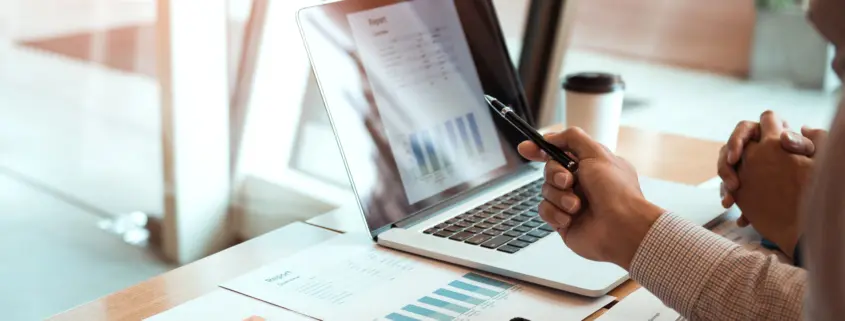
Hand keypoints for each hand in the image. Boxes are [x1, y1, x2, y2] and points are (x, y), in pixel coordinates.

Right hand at [518, 128, 664, 269]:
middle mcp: (580, 183)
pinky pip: (544, 211)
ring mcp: (571, 203)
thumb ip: (573, 138)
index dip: (541, 149)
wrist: (622, 228)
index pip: (560, 152)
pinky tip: (570, 218)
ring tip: (577, 205)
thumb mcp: (597, 153)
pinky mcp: (563, 221)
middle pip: (549, 170)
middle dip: (555, 174)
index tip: (525, 148)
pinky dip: (556, 213)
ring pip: (545, 190)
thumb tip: (551, 137)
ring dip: (559, 196)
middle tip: (568, 181)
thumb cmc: (616, 192)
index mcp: (590, 165)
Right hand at [729, 112, 815, 257]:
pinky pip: (731, 190)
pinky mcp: (744, 184)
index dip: (736, 141)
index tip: (735, 158)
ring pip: (727, 172)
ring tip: (730, 203)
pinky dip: (733, 202)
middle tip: (734, 186)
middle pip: (728, 151)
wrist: (814, 195)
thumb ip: (800, 143)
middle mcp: (752, 148)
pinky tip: (740, 217)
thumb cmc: (816, 167)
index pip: (744, 129)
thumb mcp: (812, 154)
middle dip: (726, 168)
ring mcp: (746, 166)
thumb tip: (783, 136)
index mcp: (766, 134)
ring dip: (725, 187)